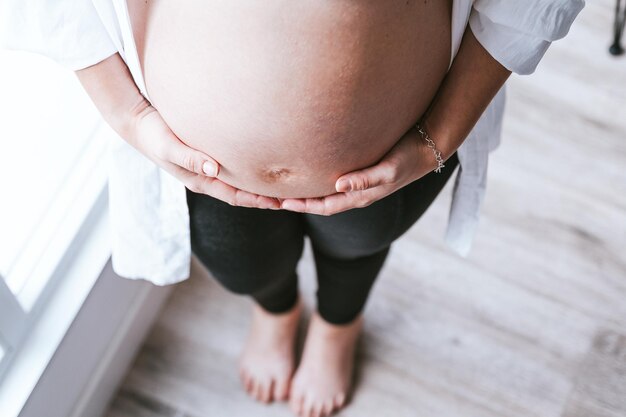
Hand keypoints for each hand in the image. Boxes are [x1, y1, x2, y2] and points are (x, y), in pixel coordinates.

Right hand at [129, 104, 280, 208]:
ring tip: (282, 183)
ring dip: (258, 185)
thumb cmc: (154, 135)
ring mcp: (207, 167)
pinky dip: (248, 168)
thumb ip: (190, 157)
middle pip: (241, 193)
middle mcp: (206, 177)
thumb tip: (214, 169)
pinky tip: (262, 160)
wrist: (139, 123)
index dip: (257, 201)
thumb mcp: (169, 147)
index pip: (235, 196)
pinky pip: (233, 166)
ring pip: (238, 181)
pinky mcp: (208, 154)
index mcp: (200, 181)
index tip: (279, 203)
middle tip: (291, 197)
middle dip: (264, 197)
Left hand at [280, 127, 437, 214]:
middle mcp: (358, 192)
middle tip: (275, 199)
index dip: (304, 206)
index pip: (326, 206)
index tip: (282, 203)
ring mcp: (360, 183)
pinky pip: (336, 180)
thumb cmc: (409, 157)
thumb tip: (338, 185)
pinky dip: (320, 180)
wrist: (429, 147)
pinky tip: (312, 171)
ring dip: (309, 193)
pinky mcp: (363, 170)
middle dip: (301, 203)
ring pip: (328, 192)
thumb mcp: (389, 168)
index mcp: (362, 196)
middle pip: (323, 203)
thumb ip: (365, 178)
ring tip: (287, 189)